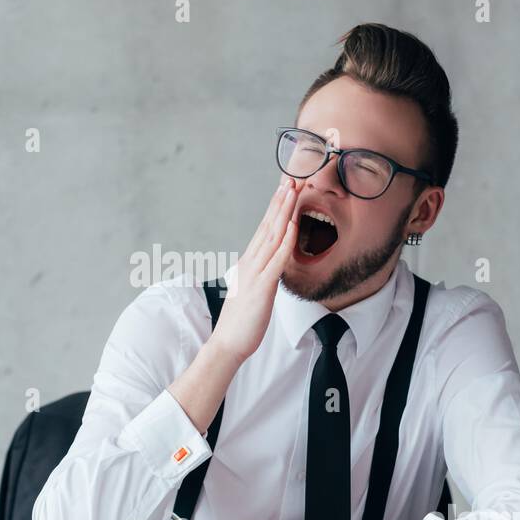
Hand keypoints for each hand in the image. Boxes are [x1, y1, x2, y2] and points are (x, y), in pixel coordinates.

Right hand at [206, 177, 299, 362]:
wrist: (227, 343)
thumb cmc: (240, 322)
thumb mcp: (251, 291)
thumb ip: (259, 275)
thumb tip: (268, 268)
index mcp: (248, 262)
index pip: (264, 228)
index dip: (275, 206)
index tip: (285, 187)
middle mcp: (250, 262)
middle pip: (267, 224)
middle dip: (280, 199)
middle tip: (291, 176)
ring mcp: (255, 273)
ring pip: (272, 236)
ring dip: (284, 211)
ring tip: (293, 190)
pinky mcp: (262, 287)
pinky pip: (277, 260)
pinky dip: (285, 240)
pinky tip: (293, 225)